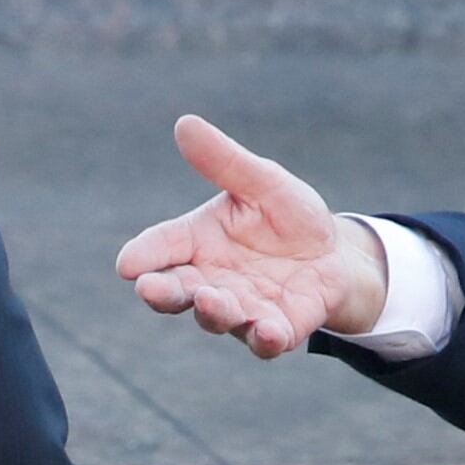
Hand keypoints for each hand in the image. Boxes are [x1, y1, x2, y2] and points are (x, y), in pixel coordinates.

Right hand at [113, 116, 386, 358]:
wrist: (336, 256)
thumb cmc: (288, 219)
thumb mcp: (262, 182)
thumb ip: (225, 162)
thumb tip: (185, 124)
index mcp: (198, 242)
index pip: (162, 248)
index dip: (143, 256)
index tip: (127, 265)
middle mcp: (212, 280)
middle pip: (177, 291)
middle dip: (163, 292)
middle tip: (149, 289)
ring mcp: (243, 309)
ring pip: (217, 317)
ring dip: (212, 311)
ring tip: (212, 300)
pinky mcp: (278, 329)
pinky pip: (265, 341)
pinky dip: (264, 339)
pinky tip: (266, 330)